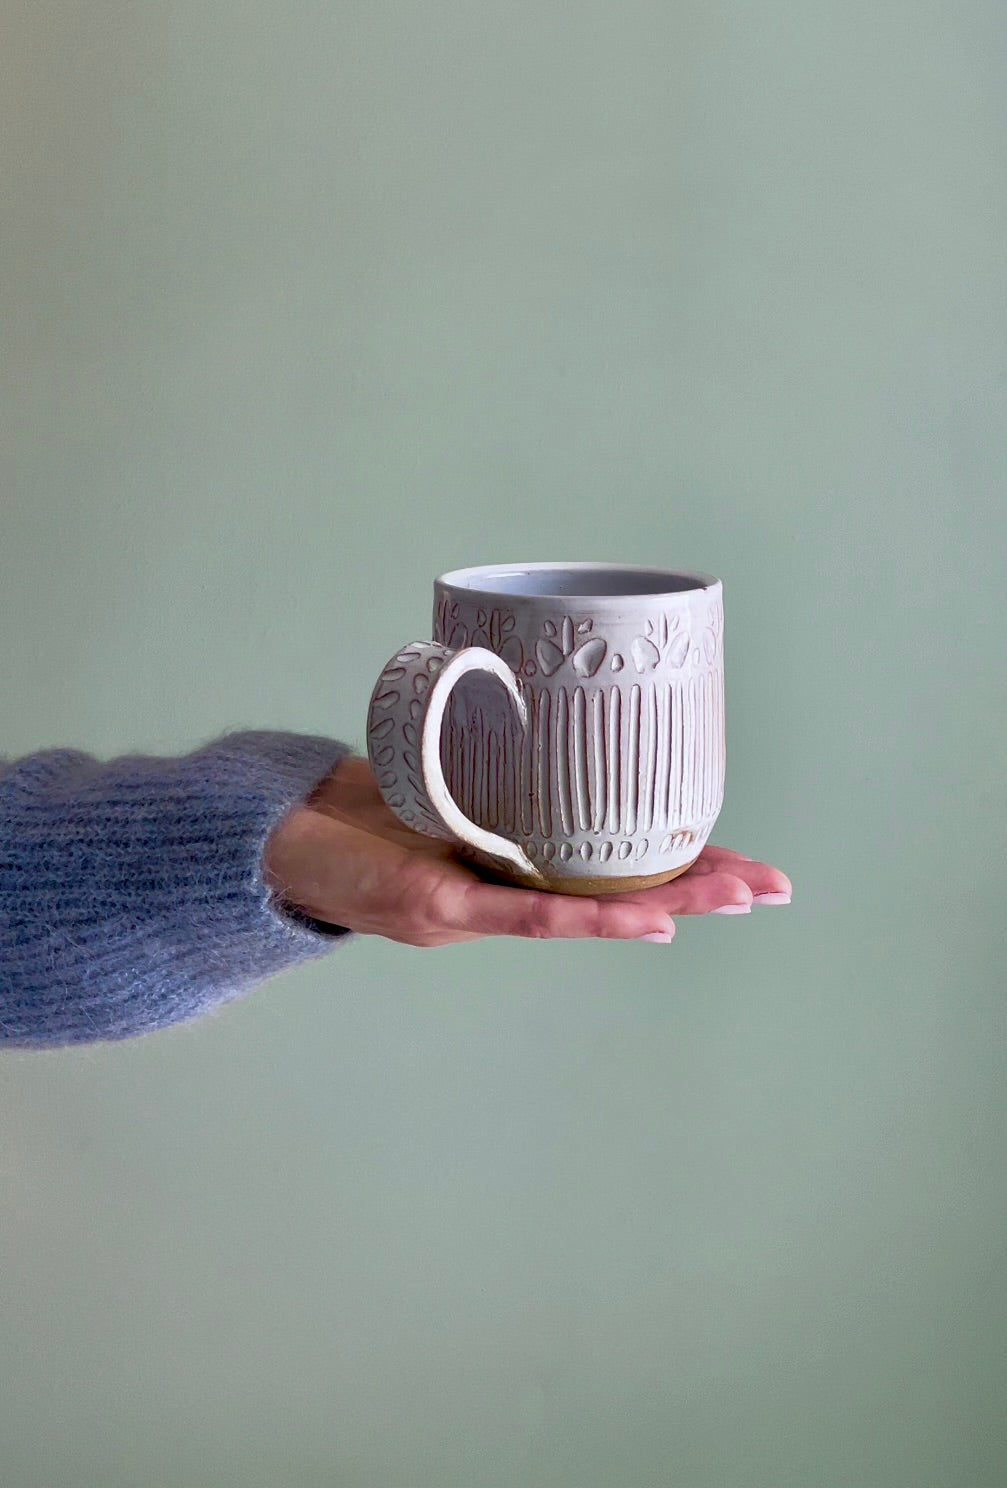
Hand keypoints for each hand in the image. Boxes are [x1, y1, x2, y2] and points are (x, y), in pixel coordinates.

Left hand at [263, 755, 791, 946]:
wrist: (271, 839)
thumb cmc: (354, 811)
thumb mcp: (432, 776)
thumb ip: (482, 756)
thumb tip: (528, 693)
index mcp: (516, 861)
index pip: (613, 865)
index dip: (679, 866)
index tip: (743, 862)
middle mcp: (508, 892)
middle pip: (621, 893)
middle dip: (700, 889)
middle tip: (774, 887)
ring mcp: (480, 907)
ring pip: (591, 910)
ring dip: (669, 906)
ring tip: (736, 898)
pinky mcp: (440, 908)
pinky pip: (527, 914)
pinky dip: (590, 918)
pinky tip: (646, 924)